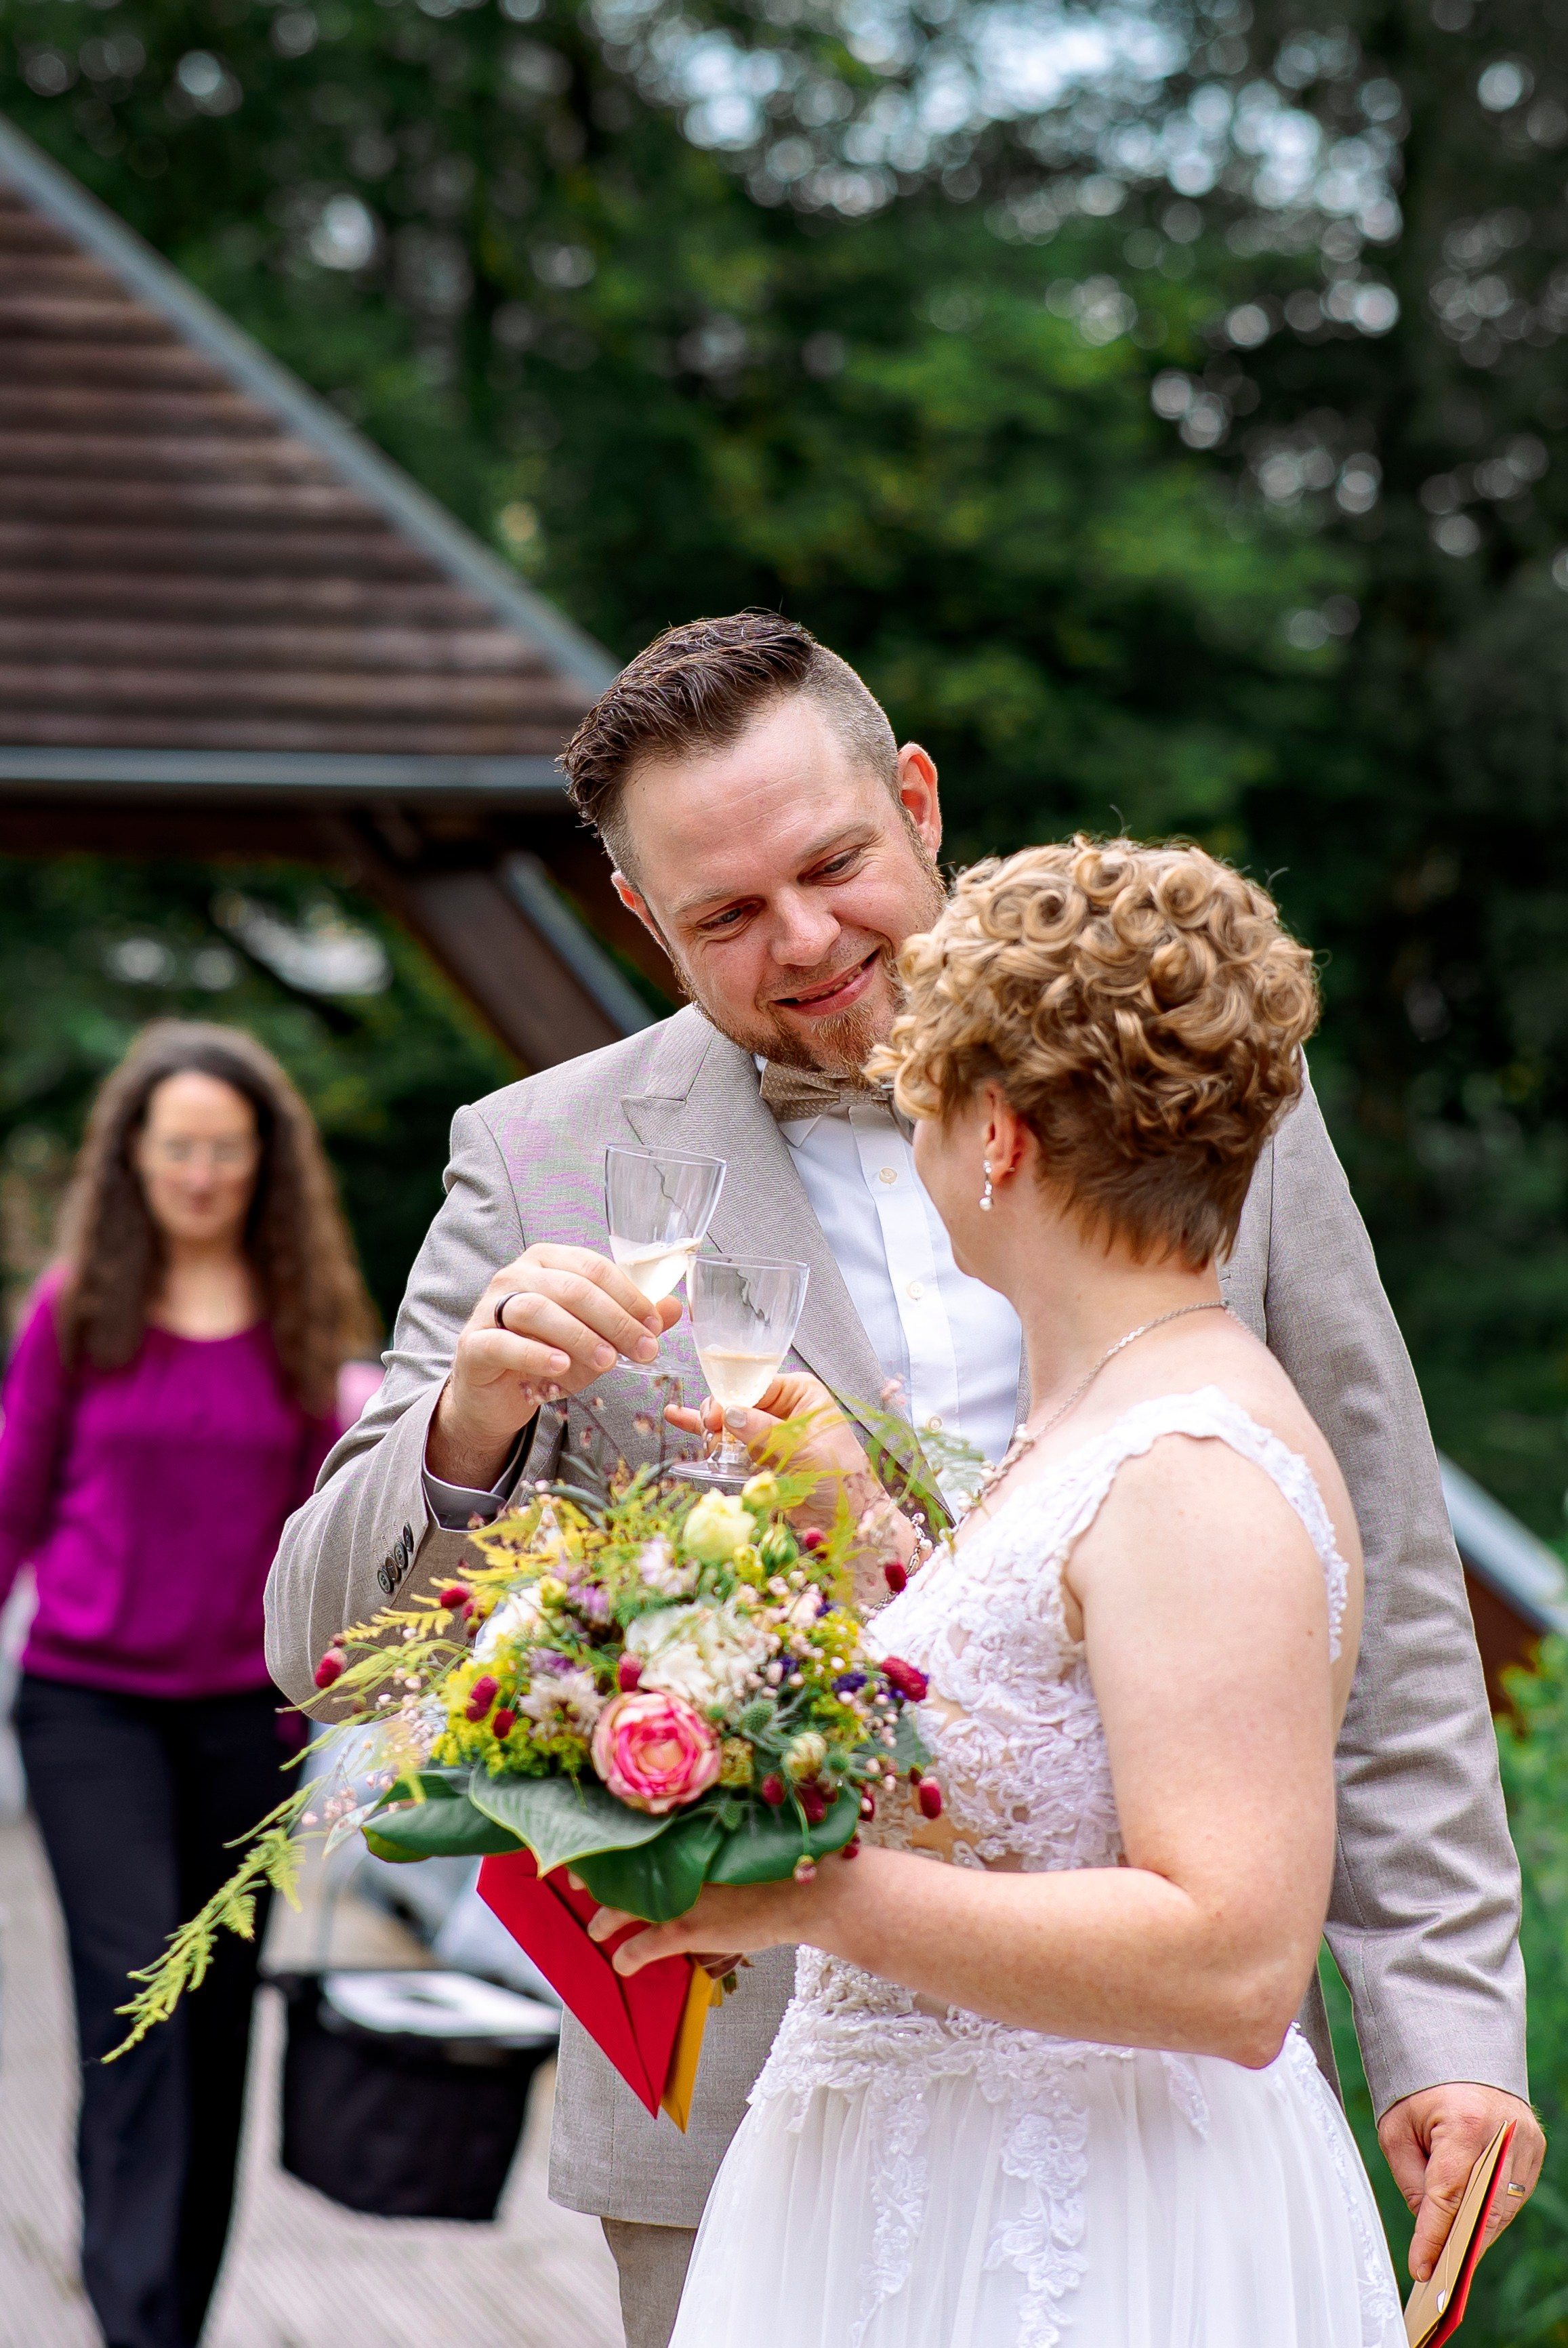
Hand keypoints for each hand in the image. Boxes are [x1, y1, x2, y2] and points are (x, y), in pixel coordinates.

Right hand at [428, 1244, 682, 1488]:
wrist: (496, 1395)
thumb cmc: (547, 1355)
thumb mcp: (595, 1338)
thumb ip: (630, 1321)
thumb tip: (674, 1307)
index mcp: (548, 1262)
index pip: (594, 1268)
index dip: (629, 1297)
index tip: (654, 1328)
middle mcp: (516, 1276)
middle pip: (571, 1287)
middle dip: (614, 1320)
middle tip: (643, 1351)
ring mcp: (490, 1308)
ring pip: (537, 1309)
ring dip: (579, 1335)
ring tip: (607, 1362)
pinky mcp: (474, 1344)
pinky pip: (503, 1343)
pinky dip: (535, 1354)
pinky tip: (560, 1367)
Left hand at [586, 1859, 855, 1977]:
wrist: (808, 1891)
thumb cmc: (784, 1860)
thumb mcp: (744, 1833)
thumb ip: (713, 1833)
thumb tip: (698, 1833)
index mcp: (689, 1833)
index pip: (636, 1834)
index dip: (608, 1840)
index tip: (591, 1840)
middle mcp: (677, 1859)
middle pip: (620, 1867)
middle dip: (596, 1877)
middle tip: (577, 1881)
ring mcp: (679, 1894)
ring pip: (622, 1908)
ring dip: (603, 1919)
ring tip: (594, 1928)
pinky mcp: (686, 1928)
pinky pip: (641, 1947)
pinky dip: (627, 1956)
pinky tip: (620, 1963)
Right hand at [665, 1372, 894, 1546]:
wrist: (846, 1517)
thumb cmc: (838, 1475)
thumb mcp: (802, 1449)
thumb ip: (764, 1431)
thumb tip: (729, 1414)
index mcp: (800, 1393)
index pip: (755, 1384)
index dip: (732, 1397)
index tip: (715, 1416)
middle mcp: (783, 1407)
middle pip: (738, 1400)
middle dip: (719, 1413)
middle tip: (708, 1428)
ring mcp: (769, 1431)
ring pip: (730, 1421)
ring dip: (711, 1427)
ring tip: (692, 1430)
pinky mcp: (760, 1455)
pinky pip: (730, 1442)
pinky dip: (709, 1436)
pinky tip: (681, 1419)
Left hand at [1378, 2082, 1543, 2279]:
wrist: (1455, 2046)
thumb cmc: (1419, 2087)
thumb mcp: (1398, 2129)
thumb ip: (1413, 2182)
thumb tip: (1428, 2228)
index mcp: (1464, 2123)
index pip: (1448, 2196)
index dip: (1433, 2238)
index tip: (1421, 2269)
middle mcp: (1503, 2133)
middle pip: (1483, 2209)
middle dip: (1459, 2246)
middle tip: (1438, 2275)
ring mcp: (1525, 2139)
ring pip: (1503, 2208)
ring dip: (1478, 2235)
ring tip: (1453, 2261)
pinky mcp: (1535, 2145)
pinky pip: (1514, 2194)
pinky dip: (1493, 2214)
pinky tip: (1473, 2231)